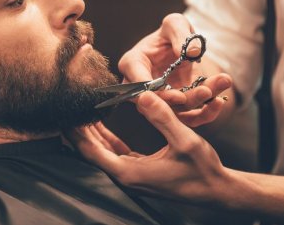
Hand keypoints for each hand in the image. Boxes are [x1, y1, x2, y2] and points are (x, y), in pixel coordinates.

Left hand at [70, 92, 229, 202]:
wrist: (218, 190)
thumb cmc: (202, 169)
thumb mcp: (184, 139)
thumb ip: (162, 117)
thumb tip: (142, 94)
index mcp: (129, 172)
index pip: (91, 152)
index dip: (75, 133)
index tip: (65, 116)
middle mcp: (126, 176)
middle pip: (91, 152)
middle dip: (78, 131)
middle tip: (68, 108)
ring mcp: (132, 176)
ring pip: (102, 152)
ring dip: (90, 133)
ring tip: (80, 112)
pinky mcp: (139, 172)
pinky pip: (114, 153)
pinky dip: (106, 138)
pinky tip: (101, 125)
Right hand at [118, 13, 232, 126]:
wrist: (183, 48)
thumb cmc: (172, 33)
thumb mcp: (175, 23)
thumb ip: (179, 32)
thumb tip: (191, 52)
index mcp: (132, 64)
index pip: (139, 83)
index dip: (157, 92)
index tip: (178, 95)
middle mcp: (141, 87)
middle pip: (157, 103)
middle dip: (183, 99)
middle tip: (206, 91)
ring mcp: (158, 101)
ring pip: (176, 112)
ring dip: (200, 102)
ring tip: (220, 85)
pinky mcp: (176, 109)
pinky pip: (189, 118)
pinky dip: (206, 113)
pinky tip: (220, 100)